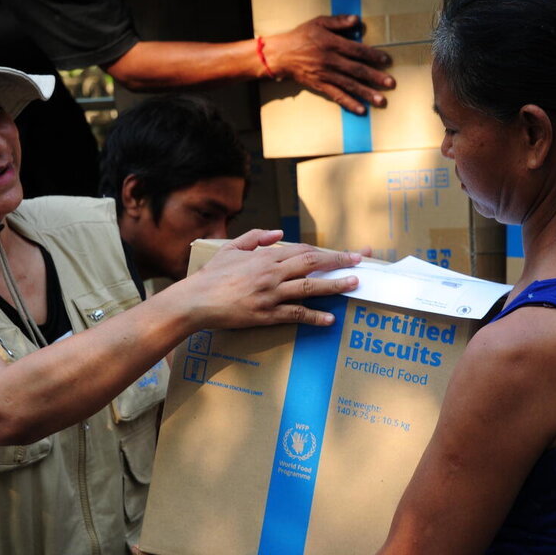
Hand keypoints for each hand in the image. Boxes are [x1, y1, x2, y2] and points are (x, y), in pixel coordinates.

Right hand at [180, 229, 359, 329]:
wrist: (195, 301)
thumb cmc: (211, 276)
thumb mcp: (231, 249)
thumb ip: (255, 238)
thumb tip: (277, 235)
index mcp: (265, 258)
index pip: (302, 251)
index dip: (325, 251)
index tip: (344, 252)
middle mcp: (272, 274)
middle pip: (312, 264)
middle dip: (338, 261)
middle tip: (360, 261)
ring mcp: (270, 294)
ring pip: (309, 287)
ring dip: (334, 285)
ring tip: (353, 284)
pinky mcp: (266, 314)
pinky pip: (295, 314)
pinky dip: (314, 316)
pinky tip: (329, 319)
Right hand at [264, 15, 395, 114]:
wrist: (282, 55)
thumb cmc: (302, 36)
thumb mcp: (319, 22)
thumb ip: (338, 22)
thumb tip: (356, 21)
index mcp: (332, 44)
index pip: (357, 50)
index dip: (373, 56)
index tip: (387, 61)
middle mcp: (331, 61)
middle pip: (357, 70)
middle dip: (375, 77)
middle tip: (391, 83)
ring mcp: (326, 75)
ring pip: (350, 85)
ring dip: (367, 93)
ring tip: (381, 101)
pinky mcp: (321, 86)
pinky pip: (337, 96)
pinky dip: (349, 103)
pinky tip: (361, 110)